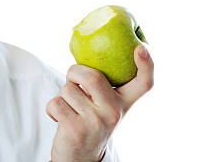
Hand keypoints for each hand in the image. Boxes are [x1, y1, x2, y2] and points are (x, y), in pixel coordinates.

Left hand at [45, 44, 153, 161]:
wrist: (80, 157)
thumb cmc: (90, 120)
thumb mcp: (104, 104)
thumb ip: (102, 84)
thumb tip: (88, 47)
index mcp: (124, 102)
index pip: (144, 84)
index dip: (146, 65)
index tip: (140, 48)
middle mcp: (115, 112)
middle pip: (92, 77)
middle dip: (75, 72)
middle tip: (74, 81)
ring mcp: (96, 122)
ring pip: (68, 89)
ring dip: (62, 94)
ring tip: (71, 107)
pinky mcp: (76, 130)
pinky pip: (55, 103)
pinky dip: (52, 108)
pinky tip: (61, 118)